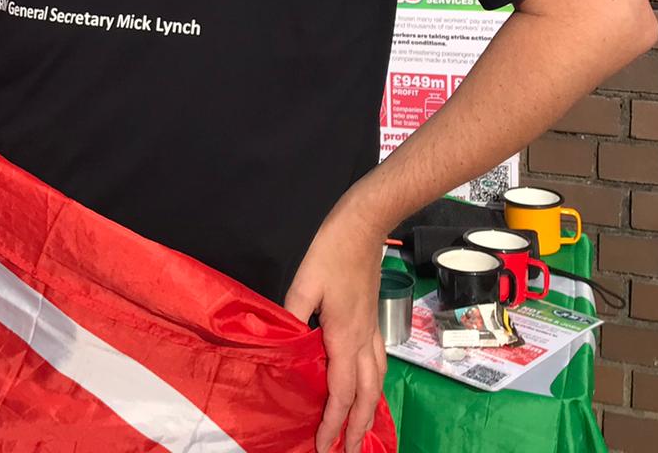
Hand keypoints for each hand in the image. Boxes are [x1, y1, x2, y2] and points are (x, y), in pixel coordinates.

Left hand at [283, 195, 388, 452]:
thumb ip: (290, 314)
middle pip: (366, 395)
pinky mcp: (373, 322)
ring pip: (377, 382)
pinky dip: (374, 387)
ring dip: (369, 410)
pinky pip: (379, 365)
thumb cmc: (332, 252)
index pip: (341, 391)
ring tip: (362, 431)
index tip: (323, 445)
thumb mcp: (303, 281)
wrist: (365, 226)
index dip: (333, 421)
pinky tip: (368, 390)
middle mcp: (363, 341)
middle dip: (358, 428)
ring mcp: (372, 331)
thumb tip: (278, 343)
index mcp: (344, 336)